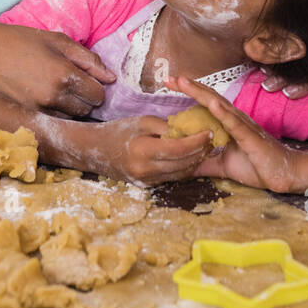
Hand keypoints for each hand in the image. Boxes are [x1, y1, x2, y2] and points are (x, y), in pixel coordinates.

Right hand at [0, 17, 114, 116]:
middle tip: (73, 83)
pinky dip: (54, 113)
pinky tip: (45, 98)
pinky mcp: (25, 116)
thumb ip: (87, 58)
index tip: (88, 79)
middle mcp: (52, 96)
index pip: (98, 94)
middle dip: (85, 98)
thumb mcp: (57, 40)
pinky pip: (52, 122)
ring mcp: (37, 109)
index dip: (96, 86)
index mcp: (63, 74)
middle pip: (86, 110)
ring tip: (57, 90)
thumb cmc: (20, 40)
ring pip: (70, 119)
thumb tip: (110, 77)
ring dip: (70, 108)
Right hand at [92, 115, 214, 184]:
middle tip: (213, 139)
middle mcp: (146, 170)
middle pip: (183, 163)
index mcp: (143, 151)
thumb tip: (189, 130)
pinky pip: (173, 177)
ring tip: (206, 148)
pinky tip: (192, 157)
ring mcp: (147, 180)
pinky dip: (185, 167)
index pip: (178, 148)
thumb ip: (166, 127)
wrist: (95, 150)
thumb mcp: (142, 122)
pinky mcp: (148, 185)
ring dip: (196, 161)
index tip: (209, 131)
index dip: (197, 141)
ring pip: (181, 174)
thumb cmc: (118, 131)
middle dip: (201, 152)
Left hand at [168, 76, 299, 193]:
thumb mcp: (222, 166)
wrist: (283, 175)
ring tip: (184, 83)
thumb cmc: (257, 166)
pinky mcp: (251, 138)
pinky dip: (223, 114)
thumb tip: (182, 163)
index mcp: (229, 123)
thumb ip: (204, 162)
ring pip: (220, 106)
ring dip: (201, 93)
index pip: (207, 103)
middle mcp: (235, 119)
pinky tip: (212, 104)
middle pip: (210, 98)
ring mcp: (244, 126)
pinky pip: (236, 124)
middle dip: (190, 87)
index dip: (190, 92)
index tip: (171, 83)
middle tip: (170, 78)